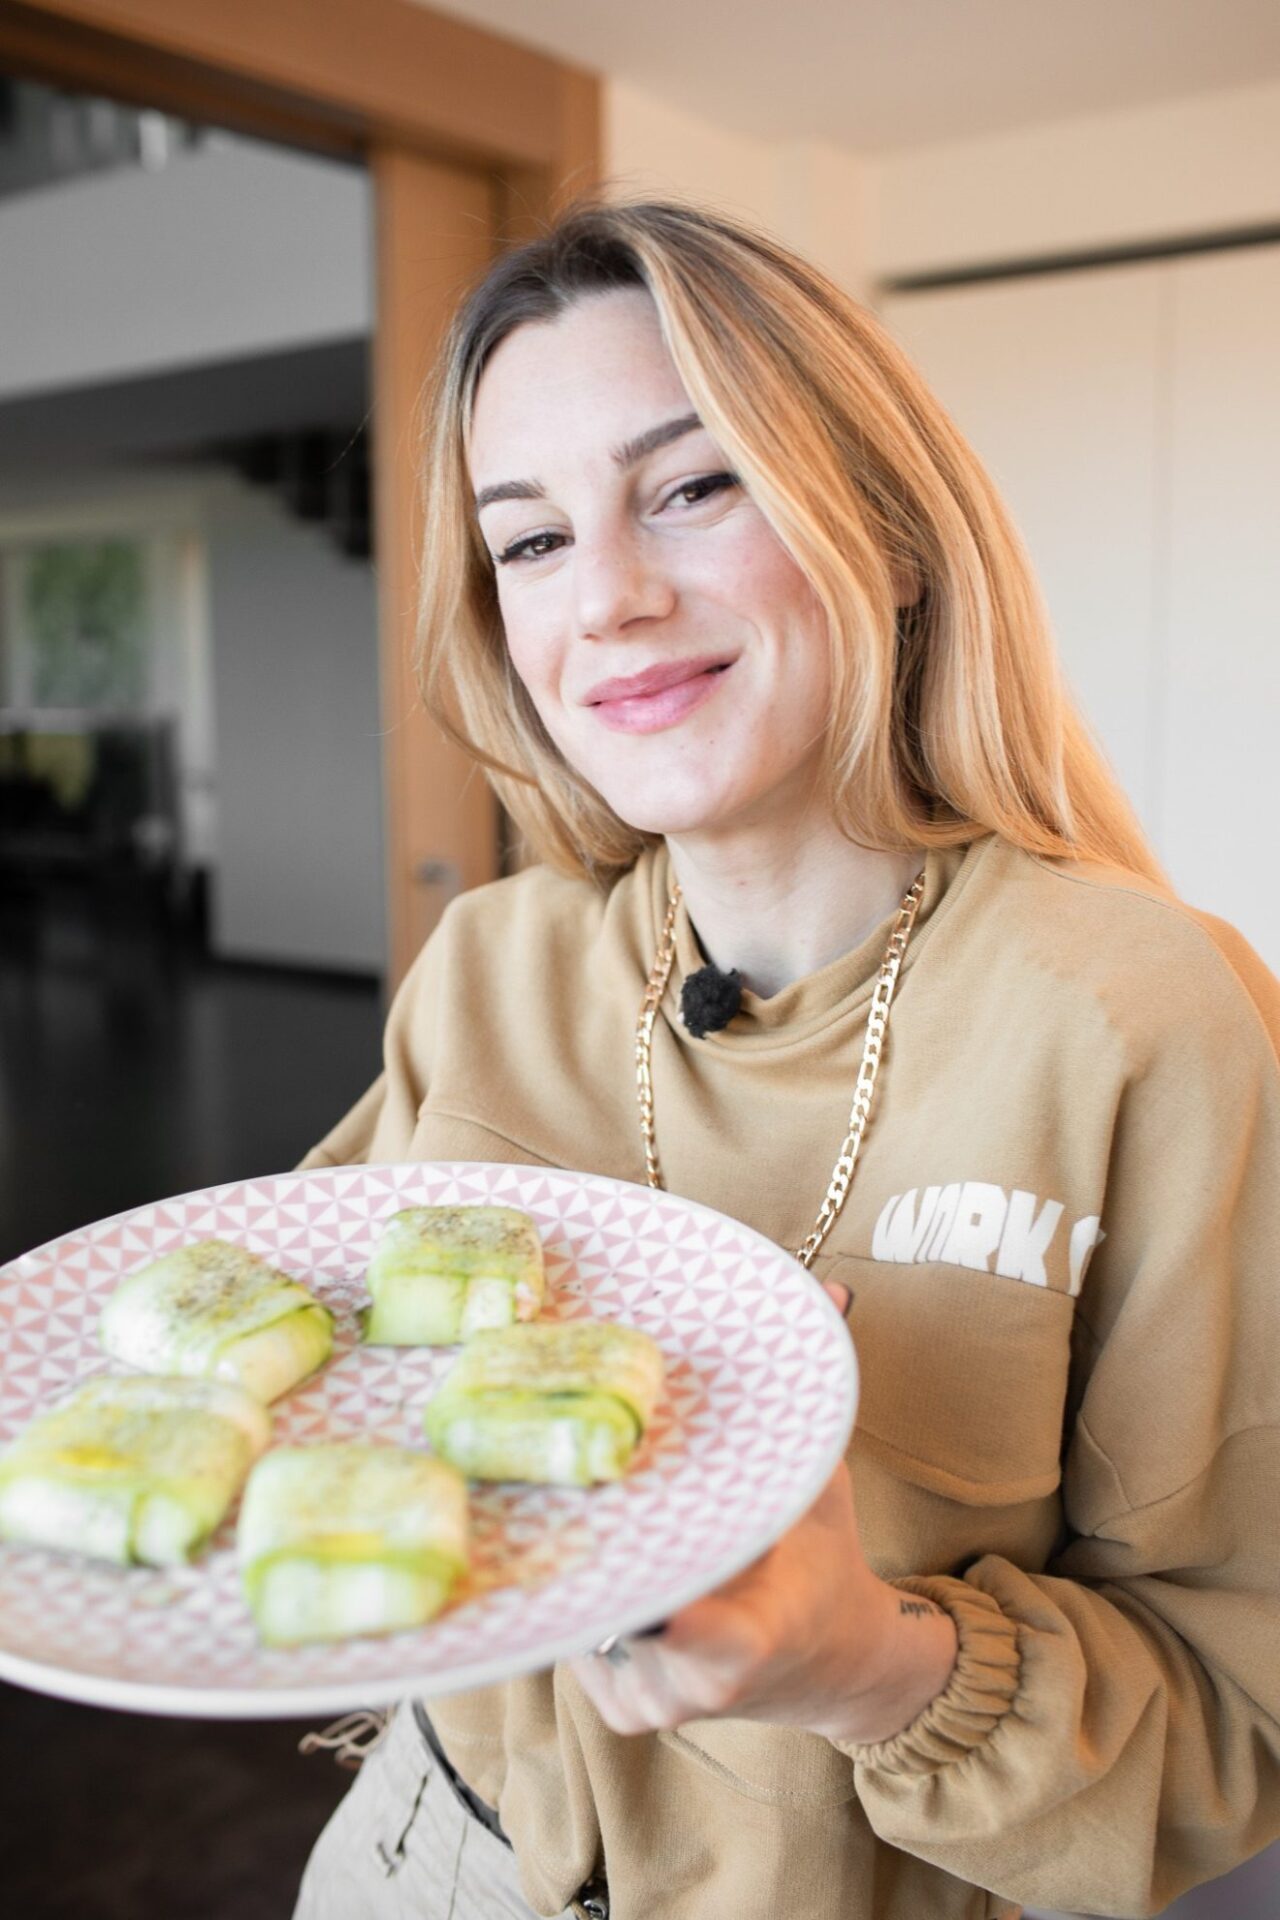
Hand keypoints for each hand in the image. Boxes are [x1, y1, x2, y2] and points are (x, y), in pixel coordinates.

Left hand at [570, 1282, 957, 1745]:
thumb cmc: (818, 1558)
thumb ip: (808, 1399)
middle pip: (613, 1608)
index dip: (665, 1614)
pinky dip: (568, 1582)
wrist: (825, 1662)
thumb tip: (828, 1292)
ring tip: (536, 1481)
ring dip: (567, 1554)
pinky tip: (554, 1530)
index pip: (701, 1636)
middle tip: (544, 1464)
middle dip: (582, 1537)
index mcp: (748, 1641)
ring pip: (583, 1616)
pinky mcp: (614, 1704)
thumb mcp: (820, 1480)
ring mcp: (644, 1702)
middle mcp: (688, 1685)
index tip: (632, 1577)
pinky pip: (573, 1633)